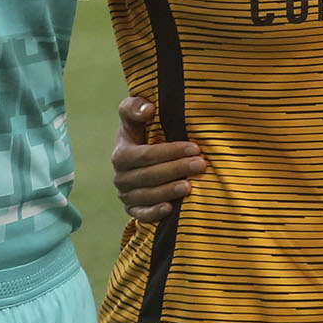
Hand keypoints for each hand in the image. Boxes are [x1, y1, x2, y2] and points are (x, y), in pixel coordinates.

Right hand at [112, 96, 207, 221]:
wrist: (143, 158)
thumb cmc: (142, 132)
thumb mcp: (135, 116)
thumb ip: (135, 107)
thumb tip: (148, 109)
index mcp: (121, 154)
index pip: (145, 155)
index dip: (170, 151)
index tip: (195, 147)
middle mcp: (121, 177)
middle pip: (149, 175)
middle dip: (176, 169)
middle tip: (202, 164)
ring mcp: (126, 195)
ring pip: (147, 195)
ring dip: (169, 191)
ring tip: (191, 186)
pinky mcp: (133, 209)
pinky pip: (141, 215)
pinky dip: (154, 213)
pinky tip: (171, 208)